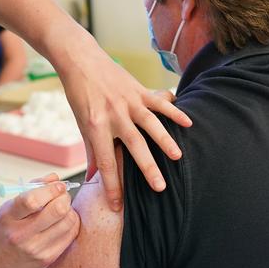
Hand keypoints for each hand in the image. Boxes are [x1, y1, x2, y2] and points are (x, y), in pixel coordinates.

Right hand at [0, 173, 79, 267]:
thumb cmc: (3, 232)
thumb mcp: (8, 208)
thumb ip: (31, 190)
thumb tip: (55, 178)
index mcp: (9, 217)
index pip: (32, 200)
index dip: (50, 189)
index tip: (58, 185)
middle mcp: (21, 234)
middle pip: (56, 210)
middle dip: (64, 197)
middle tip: (62, 195)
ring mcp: (36, 248)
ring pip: (67, 222)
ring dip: (69, 210)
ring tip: (62, 208)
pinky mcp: (48, 258)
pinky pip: (70, 235)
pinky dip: (71, 223)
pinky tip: (63, 221)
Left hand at [57, 34, 191, 210]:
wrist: (80, 61)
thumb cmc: (79, 95)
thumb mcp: (81, 123)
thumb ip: (91, 150)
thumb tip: (93, 178)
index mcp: (95, 126)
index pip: (105, 162)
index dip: (111, 185)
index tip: (117, 206)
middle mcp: (113, 115)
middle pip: (133, 146)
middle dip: (147, 169)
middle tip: (160, 188)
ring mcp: (128, 102)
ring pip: (150, 124)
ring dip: (165, 141)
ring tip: (178, 159)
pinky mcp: (138, 90)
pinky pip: (159, 103)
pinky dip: (174, 111)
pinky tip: (188, 124)